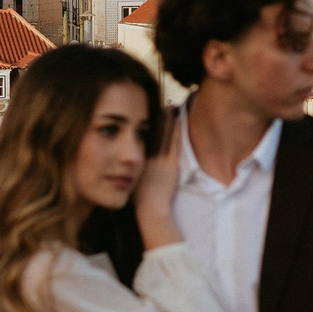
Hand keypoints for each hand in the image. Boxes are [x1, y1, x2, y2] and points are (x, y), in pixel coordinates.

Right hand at [135, 107, 183, 248]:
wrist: (150, 208)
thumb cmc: (142, 199)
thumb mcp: (135, 181)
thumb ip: (135, 172)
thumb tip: (133, 165)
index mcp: (139, 160)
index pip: (144, 139)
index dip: (147, 125)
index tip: (150, 113)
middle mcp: (148, 156)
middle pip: (153, 133)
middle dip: (157, 118)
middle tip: (162, 103)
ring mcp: (159, 159)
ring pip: (164, 134)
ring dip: (167, 121)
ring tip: (170, 106)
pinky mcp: (170, 163)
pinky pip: (174, 142)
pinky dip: (176, 130)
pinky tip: (179, 119)